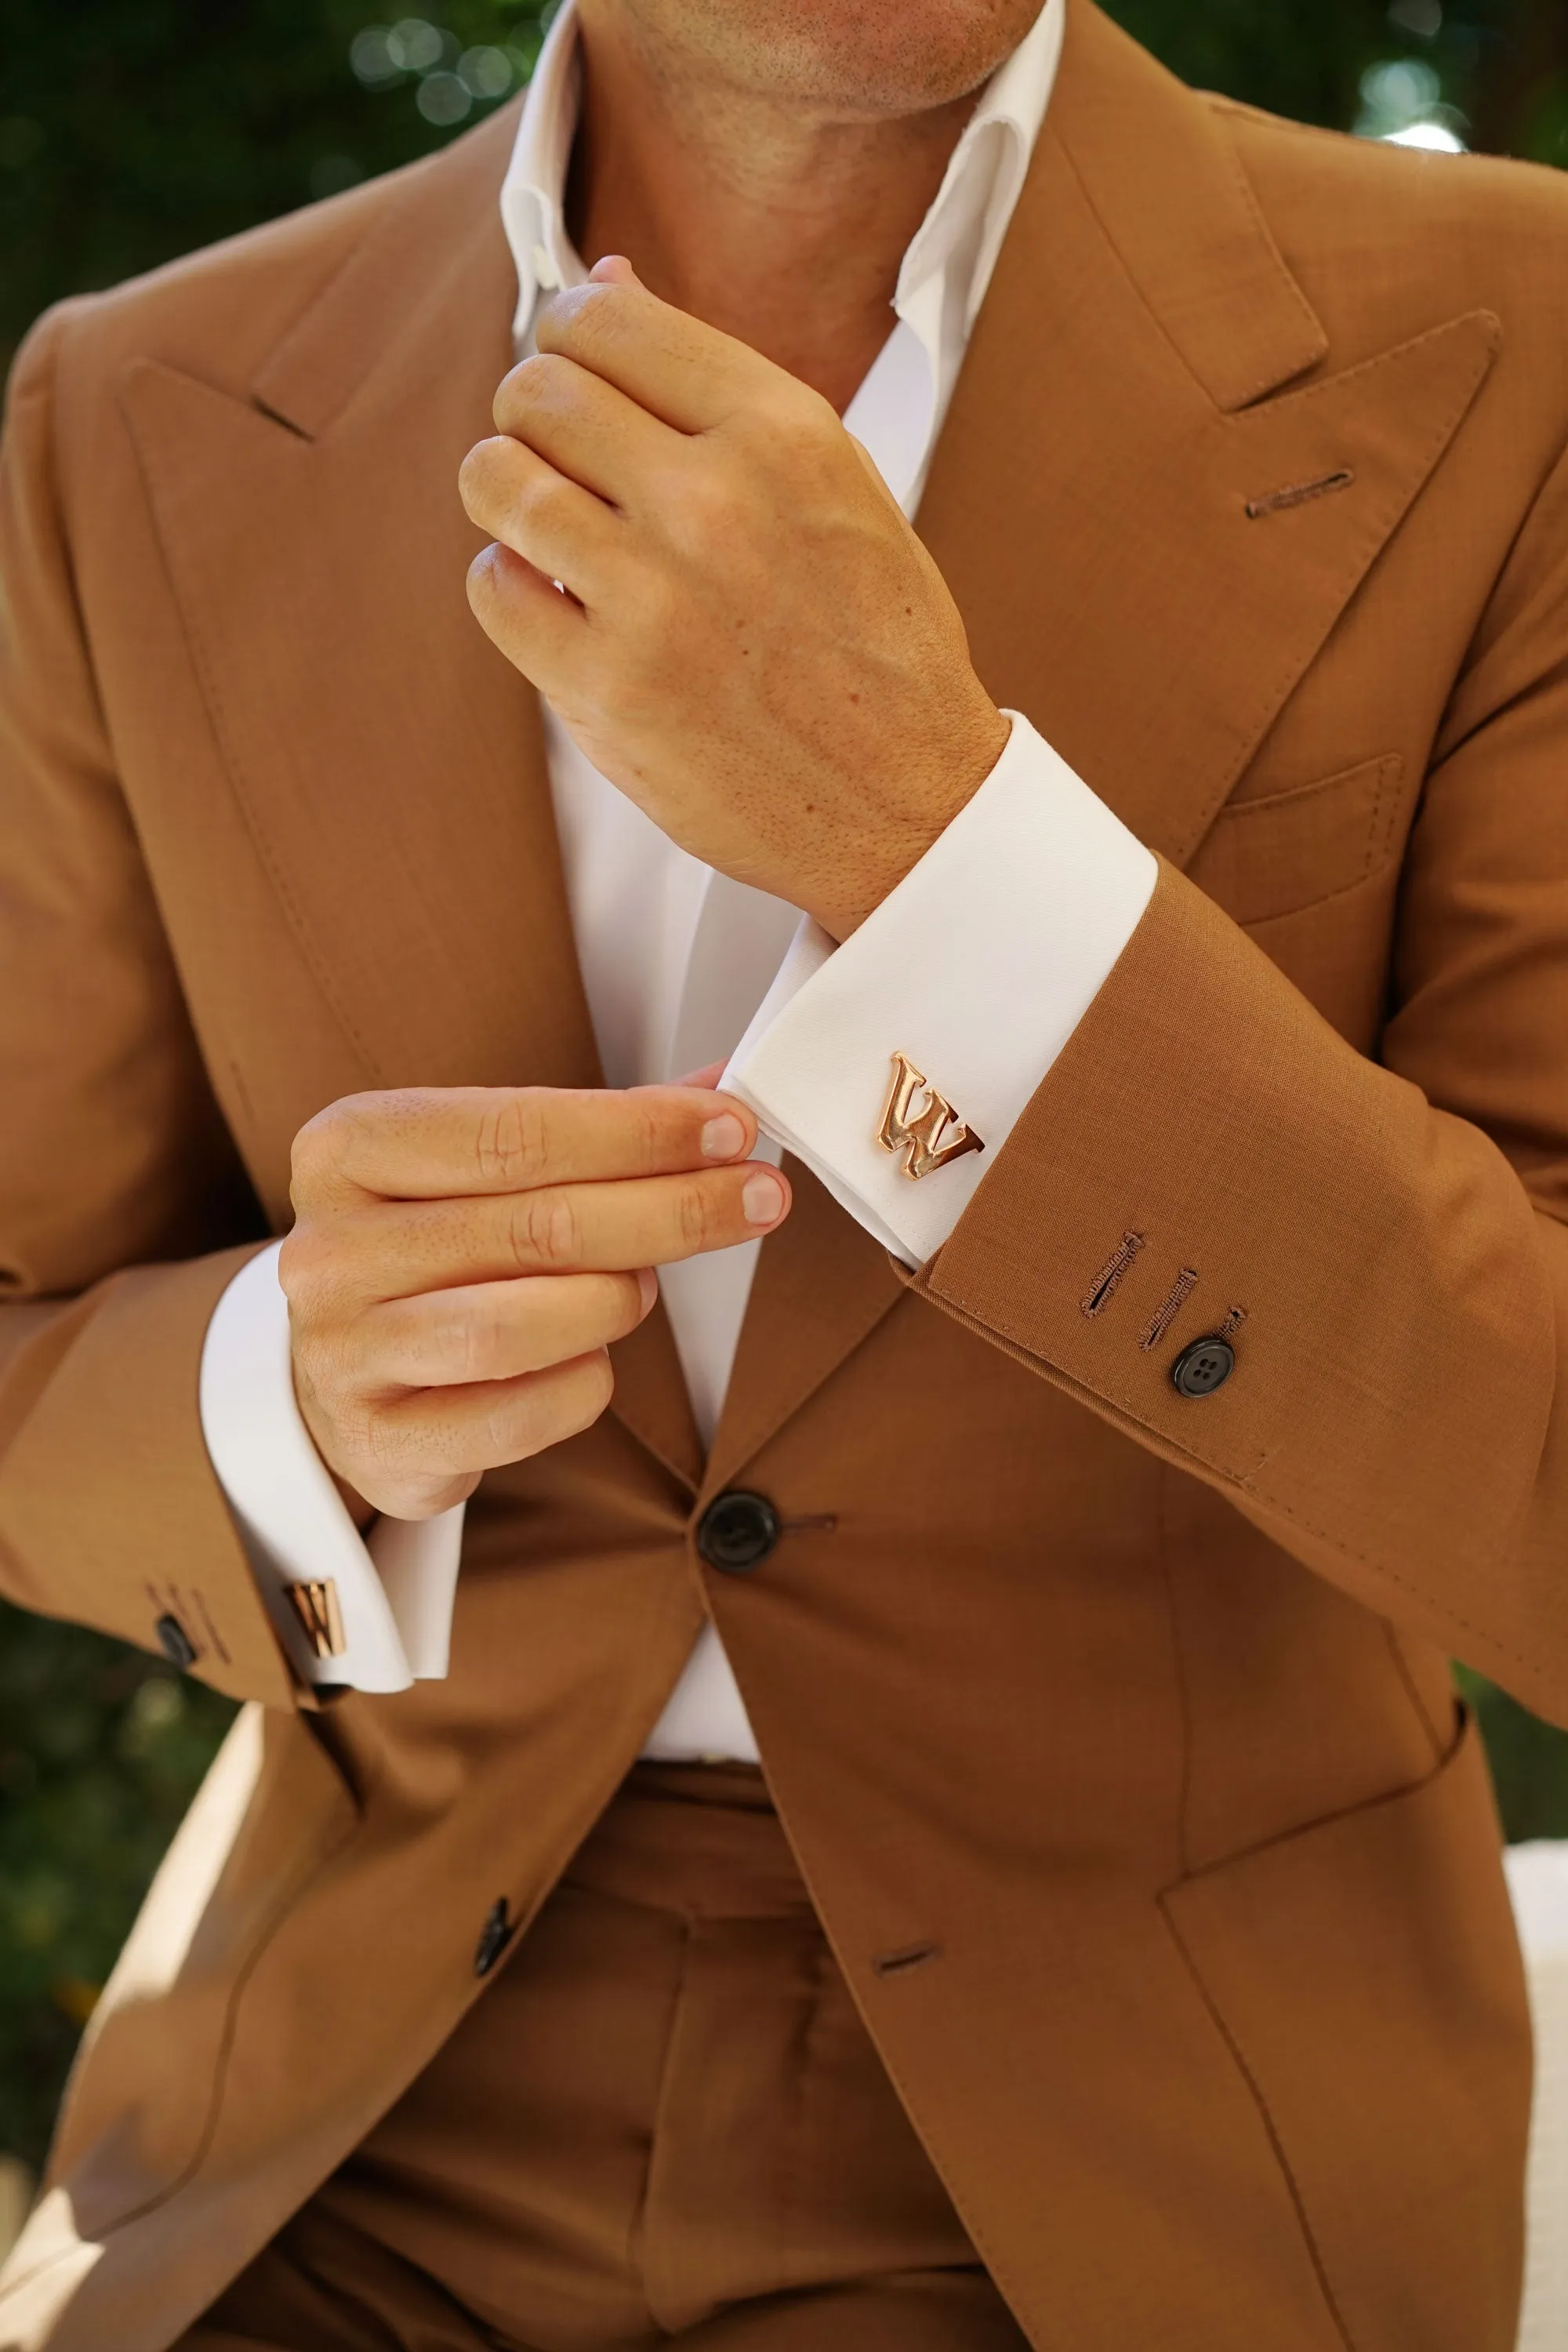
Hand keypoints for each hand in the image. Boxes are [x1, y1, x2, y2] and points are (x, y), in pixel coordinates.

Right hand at [279, 1082, 789, 1519]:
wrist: (338, 1370)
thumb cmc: (429, 1251)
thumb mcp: (481, 1168)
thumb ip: (593, 1128)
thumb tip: (719, 1093)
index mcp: (346, 1150)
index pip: (513, 1131)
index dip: (637, 1131)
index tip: (731, 1127)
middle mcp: (330, 1250)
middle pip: (538, 1225)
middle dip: (672, 1208)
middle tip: (755, 1198)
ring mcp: (343, 1353)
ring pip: (526, 1325)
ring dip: (617, 1300)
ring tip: (642, 1286)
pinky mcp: (380, 1442)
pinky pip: (524, 1413)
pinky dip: (584, 1383)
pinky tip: (594, 1359)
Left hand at [458, 258, 1008, 939]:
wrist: (905, 804)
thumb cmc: (875, 647)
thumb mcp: (834, 485)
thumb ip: (717, 389)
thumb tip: (607, 277)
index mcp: (783, 432)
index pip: (608, 318)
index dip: (569, 336)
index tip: (575, 369)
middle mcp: (715, 501)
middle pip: (538, 391)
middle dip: (530, 414)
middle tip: (557, 456)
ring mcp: (654, 599)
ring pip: (496, 481)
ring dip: (506, 496)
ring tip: (547, 527)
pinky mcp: (606, 690)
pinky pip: (493, 590)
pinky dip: (510, 588)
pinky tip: (558, 603)